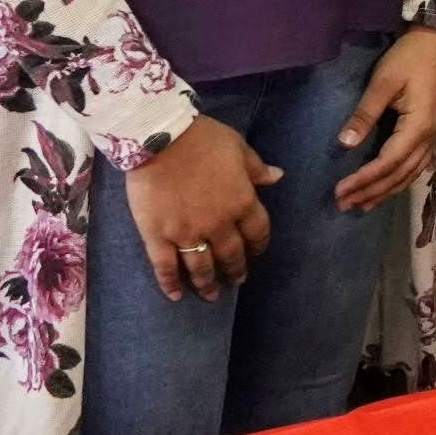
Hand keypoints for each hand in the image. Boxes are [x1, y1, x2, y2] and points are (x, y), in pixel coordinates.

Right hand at [123, 116, 278, 300]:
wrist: (159, 138)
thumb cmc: (203, 139)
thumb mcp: (239, 148)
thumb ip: (257, 168)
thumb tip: (278, 177)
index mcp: (242, 202)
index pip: (258, 232)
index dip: (259, 245)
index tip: (257, 252)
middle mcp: (218, 224)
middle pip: (231, 255)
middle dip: (235, 270)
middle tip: (236, 280)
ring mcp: (187, 233)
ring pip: (201, 267)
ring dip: (208, 284)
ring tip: (211, 295)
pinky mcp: (157, 236)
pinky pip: (165, 267)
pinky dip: (171, 284)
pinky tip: (176, 296)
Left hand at [333, 27, 435, 212]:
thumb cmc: (409, 58)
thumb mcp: (383, 82)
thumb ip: (365, 114)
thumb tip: (345, 143)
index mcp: (418, 127)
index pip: (387, 163)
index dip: (363, 179)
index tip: (339, 191)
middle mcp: (429, 138)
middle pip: (399, 175)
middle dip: (371, 192)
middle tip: (344, 205)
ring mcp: (434, 136)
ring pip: (410, 174)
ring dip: (386, 191)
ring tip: (362, 205)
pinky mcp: (433, 132)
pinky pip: (418, 166)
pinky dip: (401, 180)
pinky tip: (389, 187)